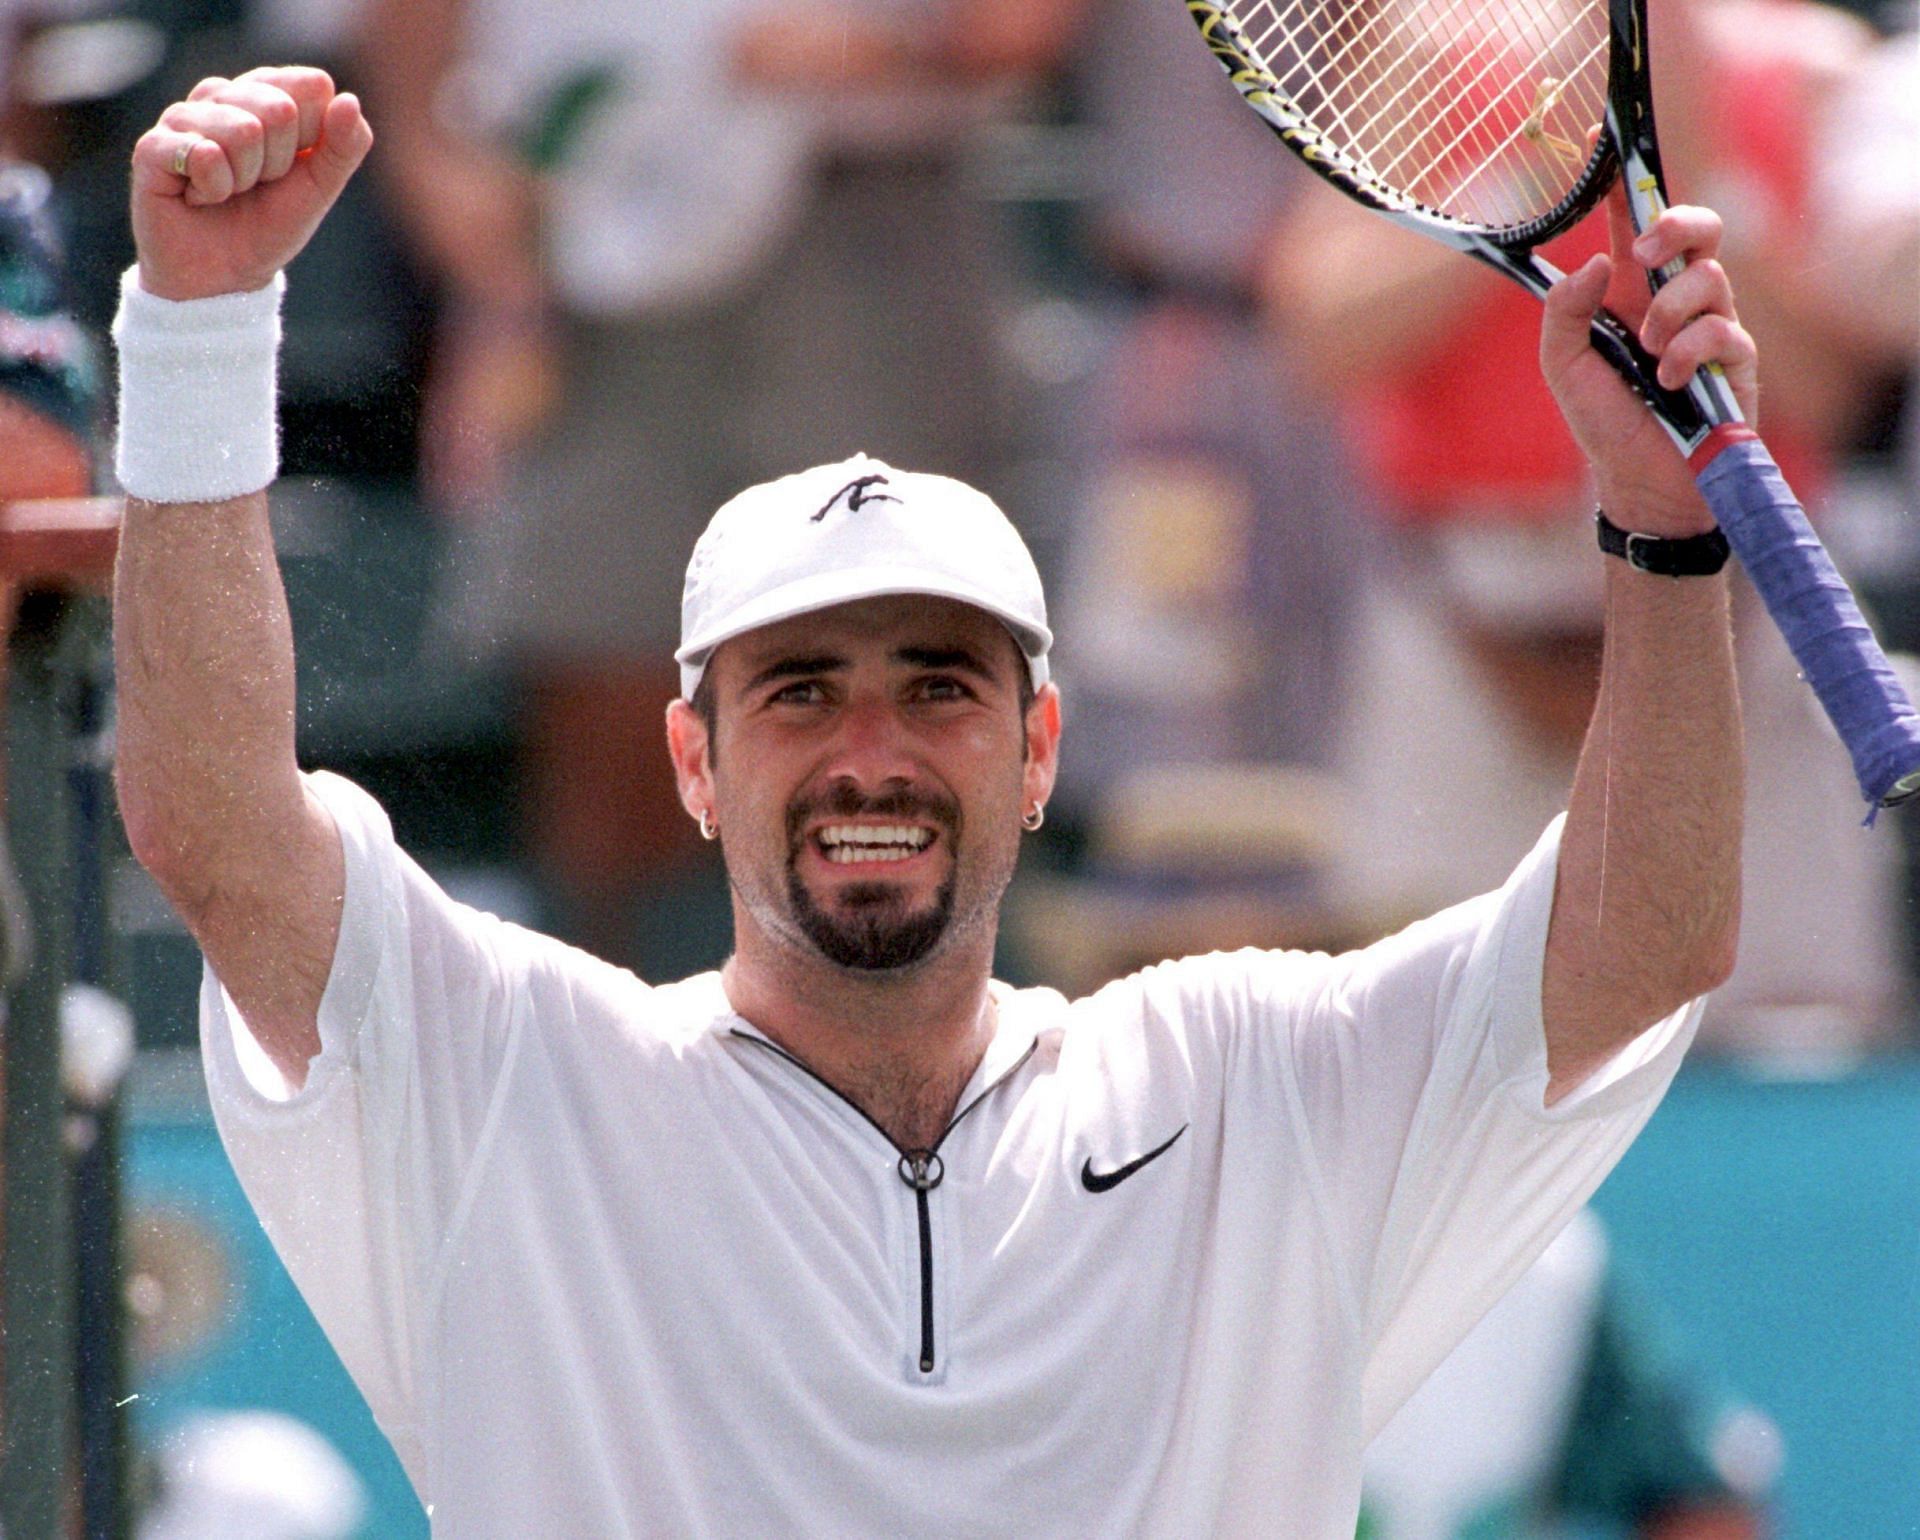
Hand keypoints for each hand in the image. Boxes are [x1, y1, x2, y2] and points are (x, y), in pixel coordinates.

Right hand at [131, 66, 373, 301]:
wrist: (224, 277)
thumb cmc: (269, 225)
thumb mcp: (321, 188)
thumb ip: (345, 146)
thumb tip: (349, 100)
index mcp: (265, 94)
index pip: (311, 87)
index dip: (312, 139)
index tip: (293, 167)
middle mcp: (222, 96)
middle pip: (279, 108)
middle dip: (279, 163)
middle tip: (257, 184)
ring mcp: (183, 117)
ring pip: (243, 131)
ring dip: (245, 179)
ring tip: (227, 192)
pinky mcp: (152, 146)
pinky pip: (205, 155)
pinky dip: (214, 190)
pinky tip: (198, 197)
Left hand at [1540, 191, 1757, 537]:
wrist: (1643, 482)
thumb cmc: (1605, 424)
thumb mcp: (1564, 368)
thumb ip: (1564, 315)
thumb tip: (1593, 264)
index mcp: (1628, 292)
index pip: (1632, 223)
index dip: (1624, 182)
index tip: (1602, 148)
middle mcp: (1673, 298)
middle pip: (1698, 227)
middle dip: (1674, 226)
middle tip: (1642, 254)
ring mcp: (1710, 323)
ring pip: (1708, 277)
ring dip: (1670, 313)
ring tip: (1649, 355)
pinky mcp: (1737, 356)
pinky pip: (1723, 329)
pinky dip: (1690, 352)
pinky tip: (1669, 381)